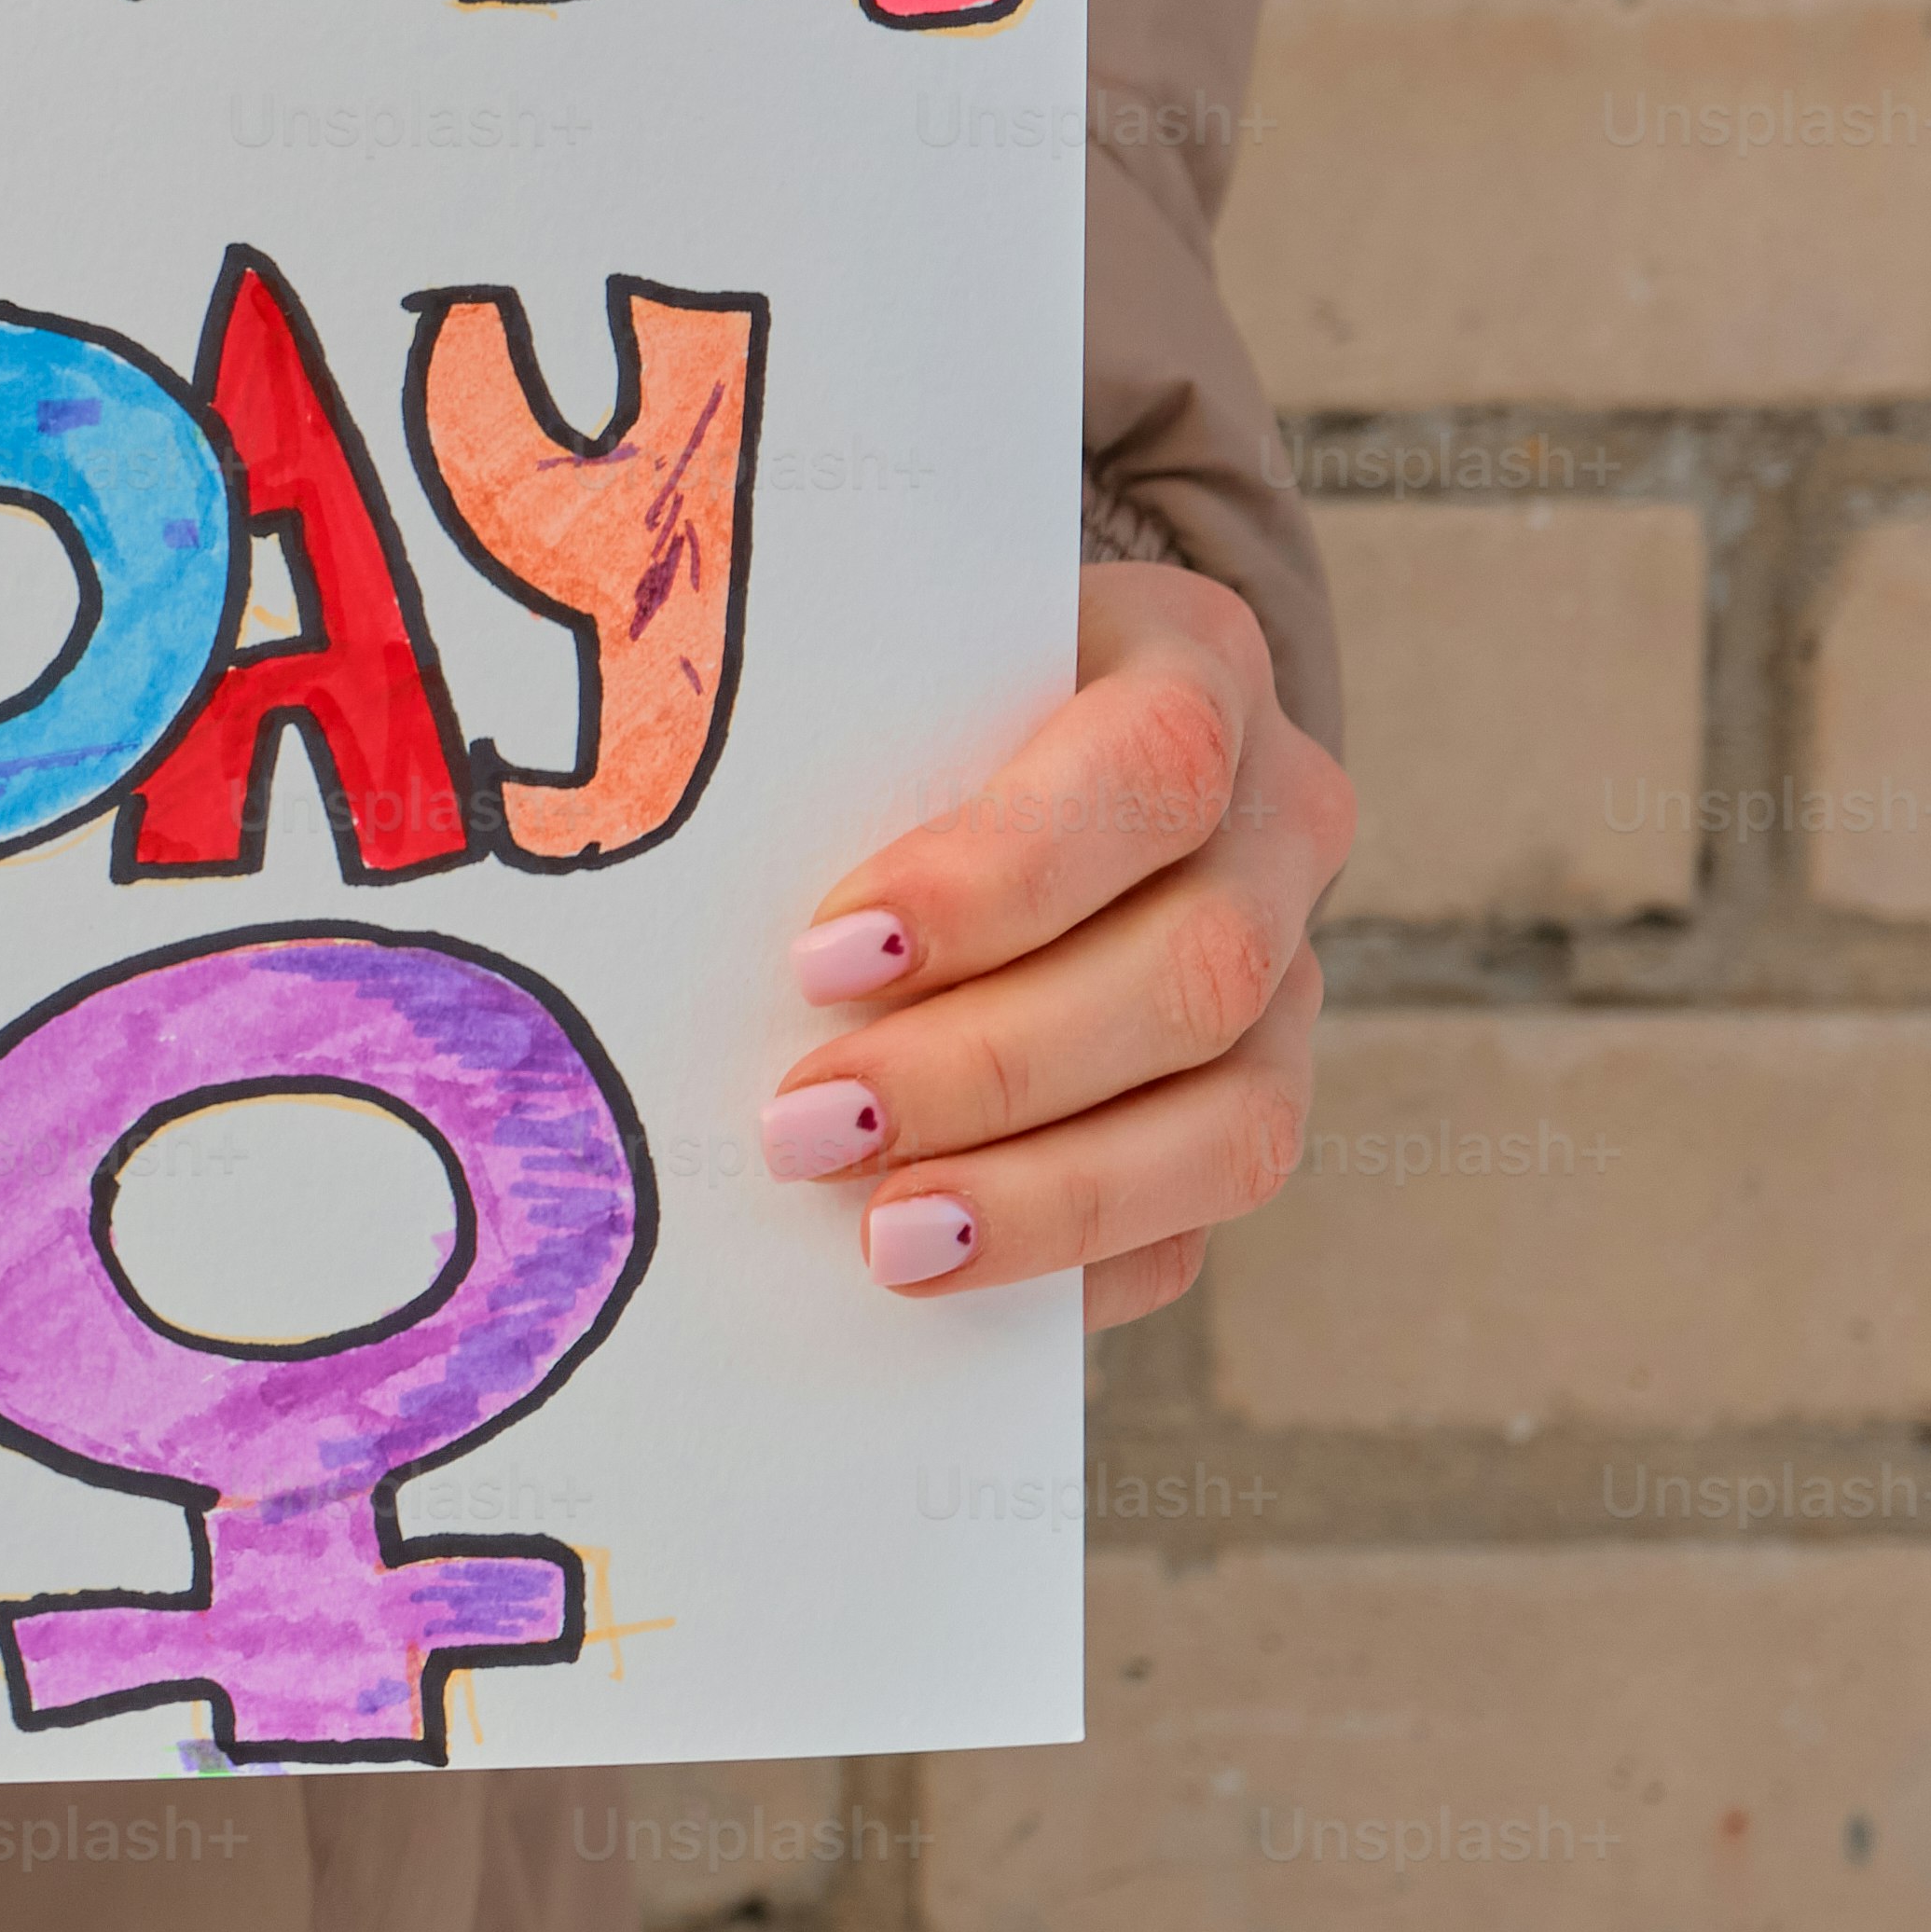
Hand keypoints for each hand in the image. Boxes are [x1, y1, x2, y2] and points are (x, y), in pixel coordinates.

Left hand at [756, 560, 1354, 1323]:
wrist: (1008, 720)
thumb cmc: (905, 683)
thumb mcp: (878, 651)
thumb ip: (823, 722)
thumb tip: (638, 810)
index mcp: (1194, 664)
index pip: (1147, 769)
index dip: (997, 878)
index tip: (826, 954)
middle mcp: (1279, 822)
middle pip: (1195, 969)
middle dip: (988, 1067)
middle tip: (807, 1124)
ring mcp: (1292, 972)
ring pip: (1236, 1119)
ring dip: (1049, 1194)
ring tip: (884, 1234)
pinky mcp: (1256, 1092)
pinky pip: (1208, 1215)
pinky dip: (1082, 1261)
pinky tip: (953, 1279)